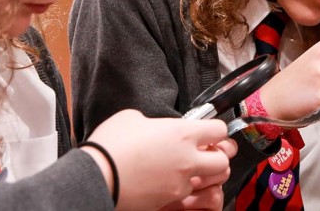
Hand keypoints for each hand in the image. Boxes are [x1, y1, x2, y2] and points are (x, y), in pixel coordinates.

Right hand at [83, 111, 232, 210]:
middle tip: (205, 153)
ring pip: (209, 182)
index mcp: (182, 134)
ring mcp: (180, 183)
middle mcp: (188, 160)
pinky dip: (180, 188)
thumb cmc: (110, 146)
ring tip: (186, 169)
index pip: (220, 130)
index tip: (208, 131)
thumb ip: (153, 121)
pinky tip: (165, 181)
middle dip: (218, 156)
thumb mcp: (132, 118)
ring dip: (202, 175)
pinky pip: (186, 195)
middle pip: (224, 161)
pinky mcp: (169, 201)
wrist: (95, 177)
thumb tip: (154, 126)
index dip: (215, 130)